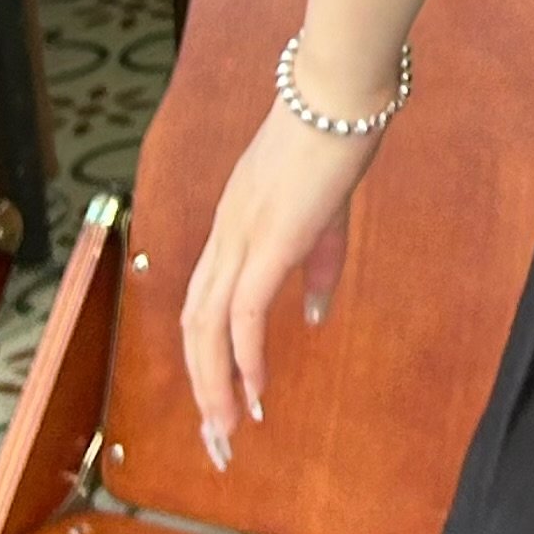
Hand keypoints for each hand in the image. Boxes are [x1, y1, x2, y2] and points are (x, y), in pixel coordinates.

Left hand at [179, 101, 375, 471]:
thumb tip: (311, 319)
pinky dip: (244, 357)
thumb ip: (316, 267)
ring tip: (227, 431)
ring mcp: (240, 238)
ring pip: (207, 329)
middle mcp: (223, 237)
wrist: (340, 94)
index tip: (221, 404)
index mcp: (233, 228)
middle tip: (216, 440)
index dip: (207, 359)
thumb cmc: (335, 137)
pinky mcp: (267, 241)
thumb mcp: (326, 214)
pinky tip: (255, 391)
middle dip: (201, 389)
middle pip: (193, 327)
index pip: (202, 306)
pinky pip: (244, 313)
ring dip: (213, 386)